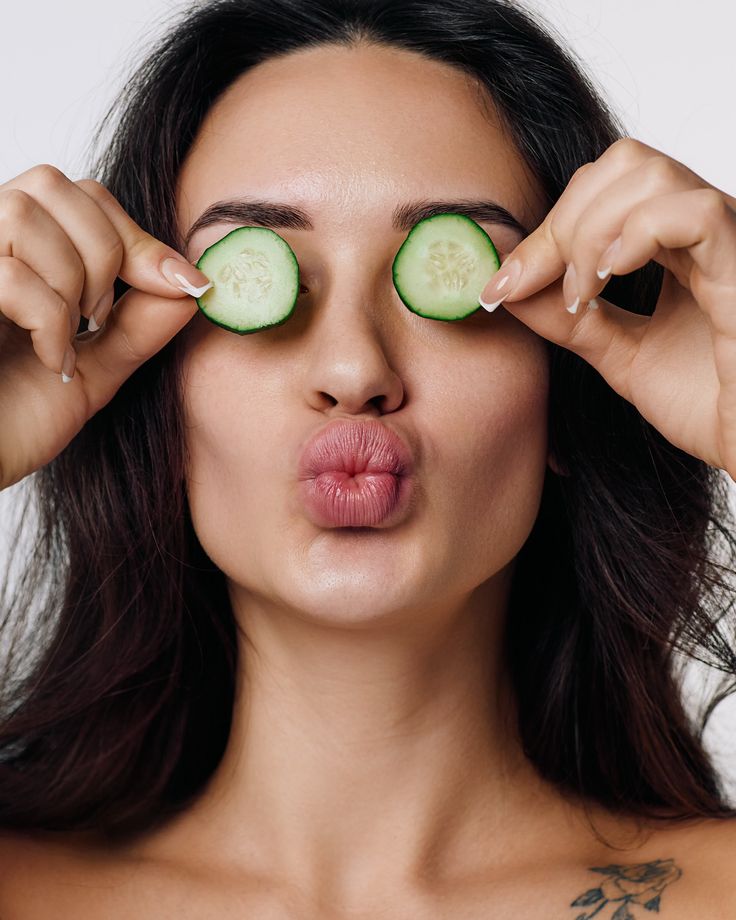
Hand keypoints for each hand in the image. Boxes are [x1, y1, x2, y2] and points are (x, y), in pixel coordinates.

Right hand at [0, 164, 211, 490]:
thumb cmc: (14, 421)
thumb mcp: (94, 369)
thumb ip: (139, 326)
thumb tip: (192, 285)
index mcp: (16, 254)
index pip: (82, 194)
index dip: (134, 235)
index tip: (179, 284)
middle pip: (53, 185)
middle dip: (103, 251)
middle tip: (100, 317)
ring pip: (24, 215)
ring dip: (70, 283)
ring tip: (68, 338)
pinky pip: (9, 275)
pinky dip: (47, 321)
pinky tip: (48, 360)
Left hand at [479, 138, 735, 480]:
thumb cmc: (708, 404)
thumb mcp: (618, 355)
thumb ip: (568, 320)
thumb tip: (503, 286)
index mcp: (677, 246)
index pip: (603, 190)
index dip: (546, 228)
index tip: (502, 283)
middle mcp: (704, 232)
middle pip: (622, 165)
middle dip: (562, 222)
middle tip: (536, 284)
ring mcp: (728, 242)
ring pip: (650, 176)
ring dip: (591, 231)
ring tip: (582, 295)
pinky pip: (695, 213)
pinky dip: (638, 235)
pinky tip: (611, 277)